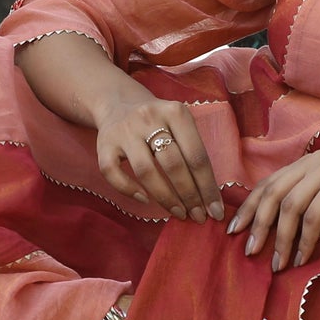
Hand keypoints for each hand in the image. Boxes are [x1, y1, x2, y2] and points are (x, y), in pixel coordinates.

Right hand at [95, 90, 224, 221]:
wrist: (119, 103)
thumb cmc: (159, 122)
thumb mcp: (180, 124)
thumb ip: (193, 152)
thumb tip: (210, 197)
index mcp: (175, 112)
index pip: (196, 156)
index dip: (208, 187)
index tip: (216, 211)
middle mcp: (149, 117)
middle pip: (173, 164)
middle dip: (190, 196)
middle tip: (198, 216)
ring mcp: (124, 130)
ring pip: (146, 171)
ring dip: (165, 198)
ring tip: (179, 213)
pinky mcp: (104, 143)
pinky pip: (113, 173)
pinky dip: (128, 189)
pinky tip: (145, 200)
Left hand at [228, 151, 319, 268]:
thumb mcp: (313, 214)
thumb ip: (288, 213)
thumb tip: (251, 229)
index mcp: (305, 163)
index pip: (267, 184)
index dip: (248, 208)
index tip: (233, 232)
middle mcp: (315, 160)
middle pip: (273, 193)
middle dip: (258, 225)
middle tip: (250, 252)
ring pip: (290, 207)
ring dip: (281, 239)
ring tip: (277, 264)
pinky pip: (312, 218)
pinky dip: (304, 242)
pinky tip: (301, 260)